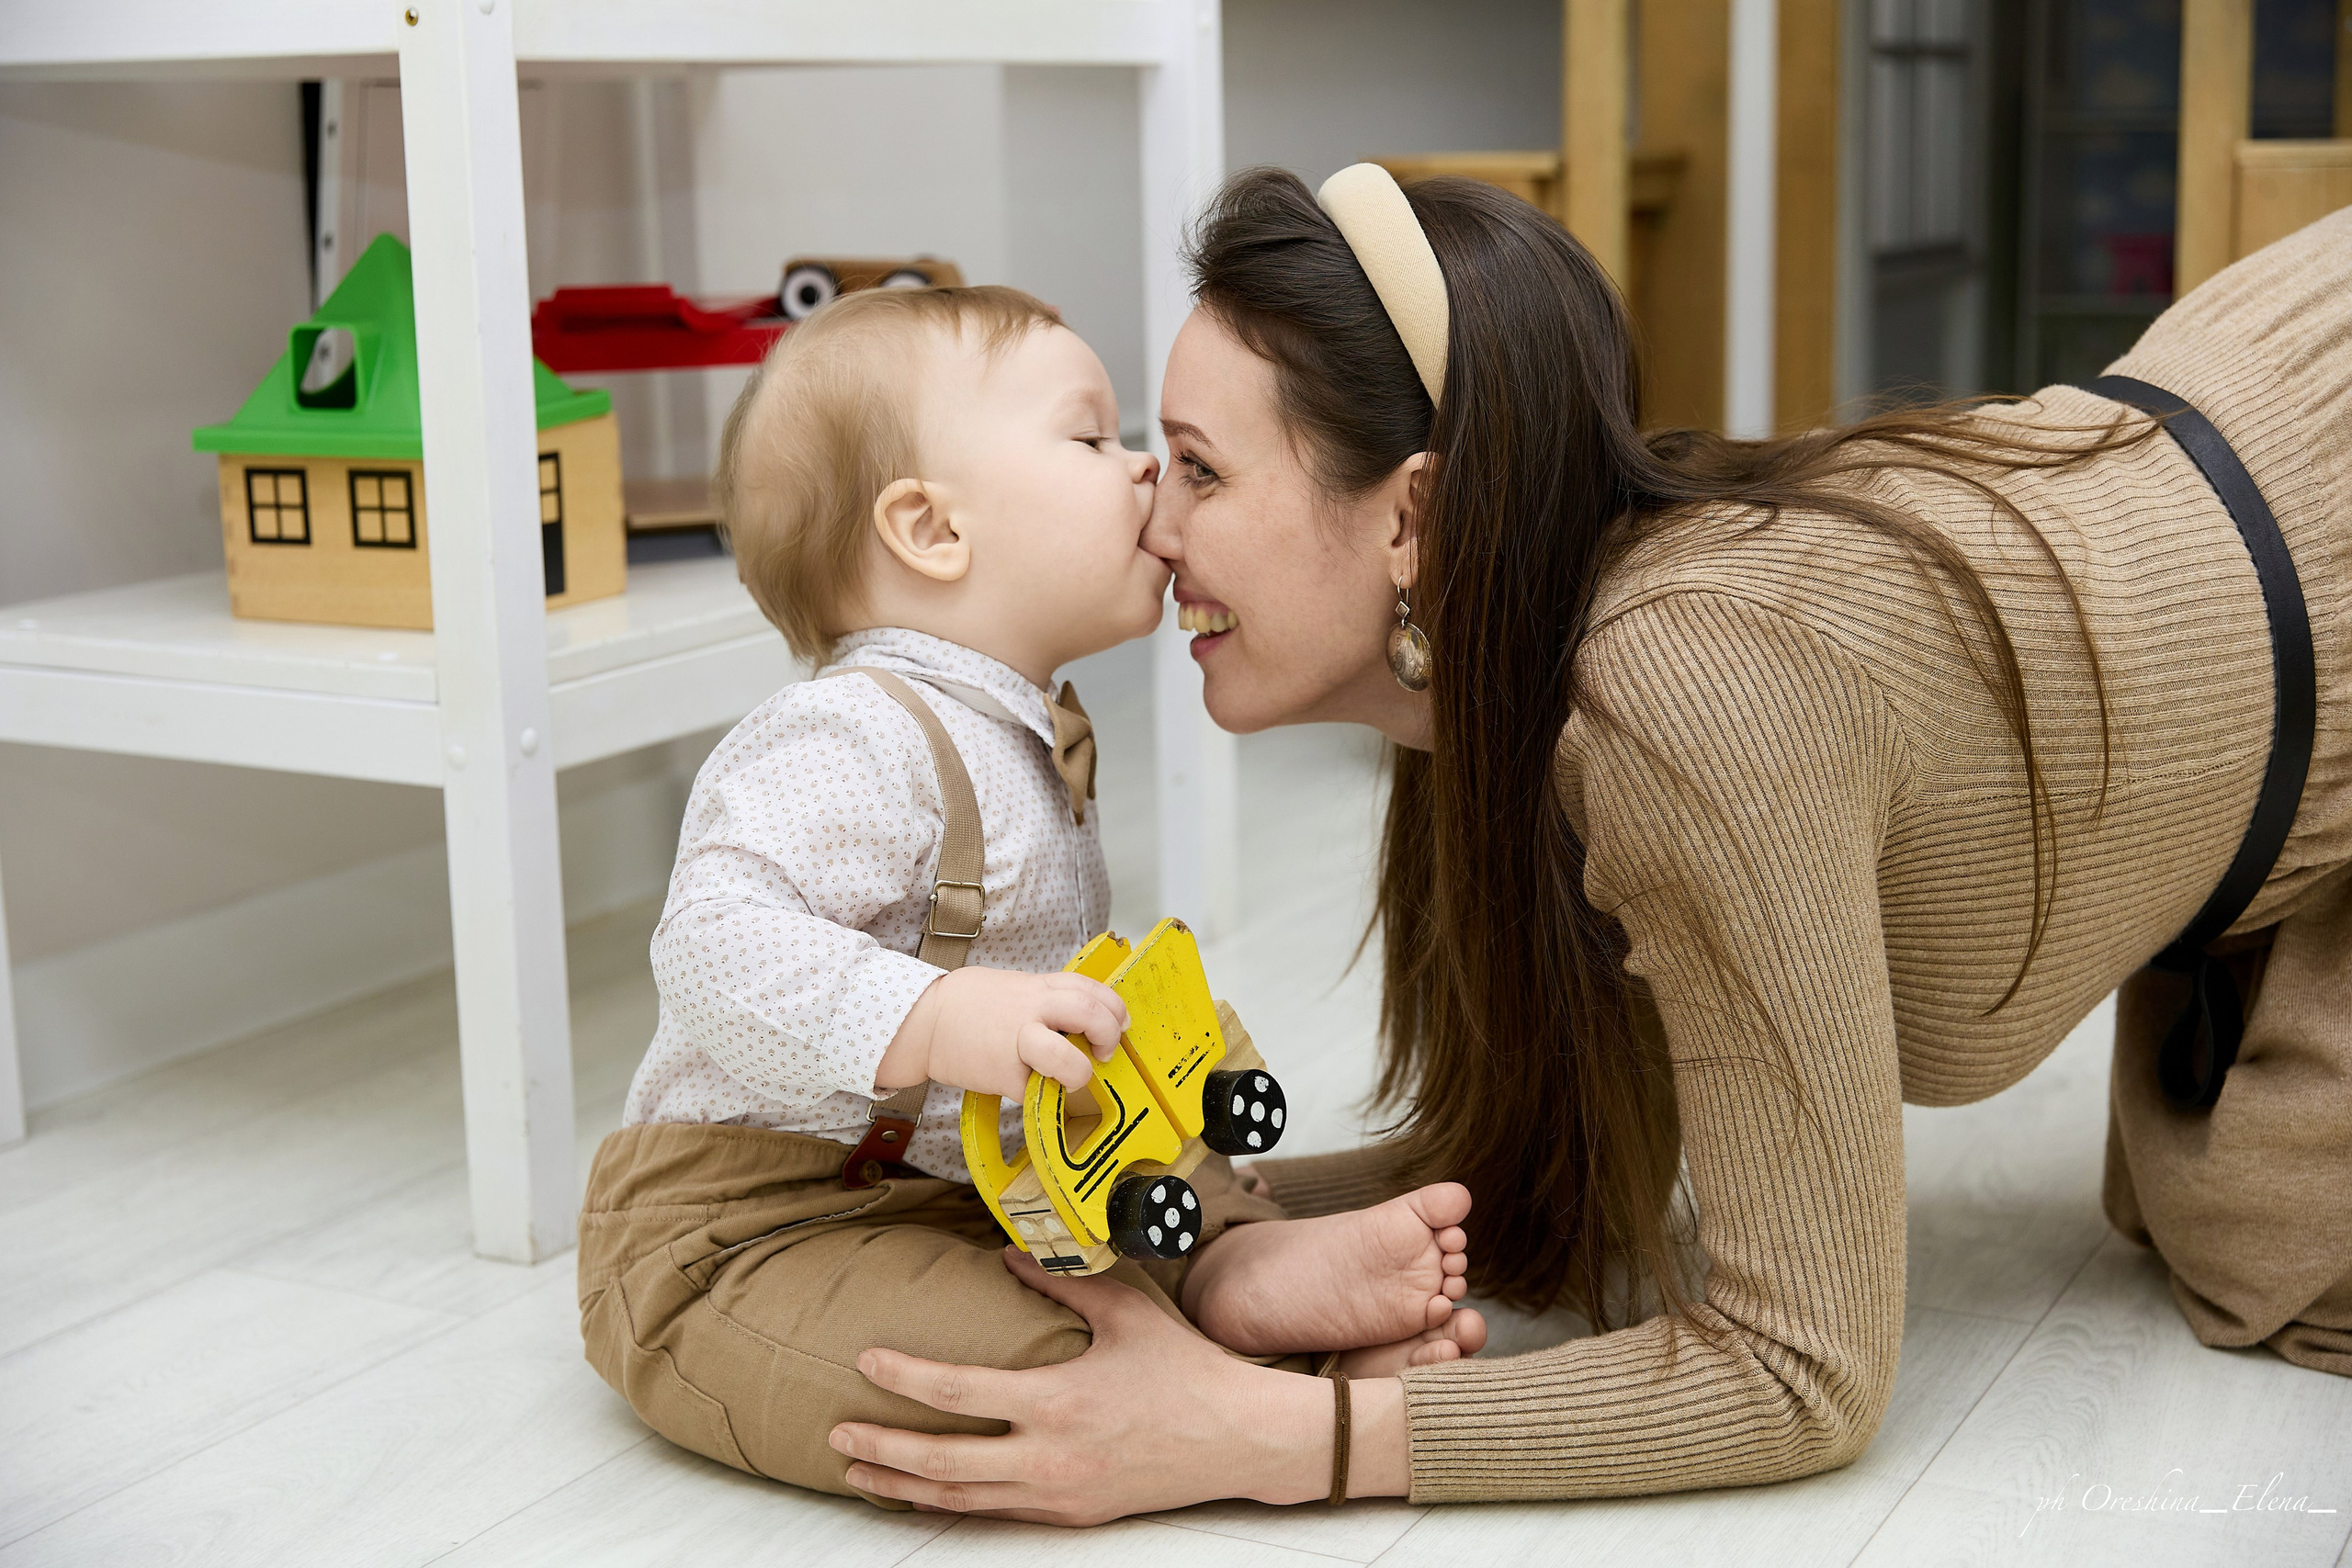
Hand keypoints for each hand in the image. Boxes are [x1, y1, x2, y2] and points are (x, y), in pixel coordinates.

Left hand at [829, 1250, 1389, 1522]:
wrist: (1238, 1437)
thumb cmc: (1184, 1369)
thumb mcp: (1124, 1312)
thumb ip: (1061, 1284)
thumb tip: (1006, 1256)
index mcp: (1058, 1401)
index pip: (958, 1393)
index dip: (905, 1377)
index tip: (867, 1360)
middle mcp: (1049, 1457)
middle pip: (941, 1461)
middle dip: (881, 1449)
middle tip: (839, 1433)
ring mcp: (1057, 1494)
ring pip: (960, 1499)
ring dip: (903, 1487)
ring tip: (860, 1475)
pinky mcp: (1071, 1514)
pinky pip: (996, 1513)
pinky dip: (950, 1503)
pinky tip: (926, 1493)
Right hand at [877, 966, 1128, 1099]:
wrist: (923, 1021)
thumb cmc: (969, 1005)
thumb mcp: (1014, 987)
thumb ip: (1047, 999)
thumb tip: (1082, 1016)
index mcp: (1038, 987)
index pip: (1091, 988)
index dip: (1114, 1007)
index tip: (1119, 1023)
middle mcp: (1032, 1010)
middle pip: (1089, 1013)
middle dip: (1109, 1033)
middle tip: (1106, 1051)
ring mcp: (1017, 1043)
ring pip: (1066, 1057)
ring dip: (1080, 1071)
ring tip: (1076, 1076)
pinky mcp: (1002, 1075)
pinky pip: (1034, 1091)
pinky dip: (1039, 1095)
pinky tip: (1030, 1088)